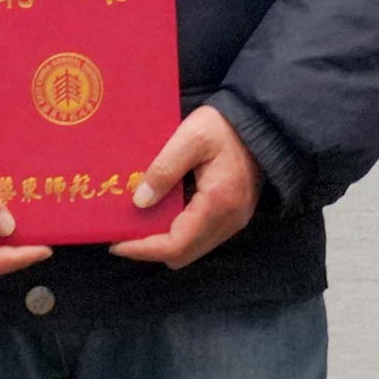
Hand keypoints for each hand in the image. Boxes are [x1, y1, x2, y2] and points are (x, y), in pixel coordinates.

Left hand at [105, 105, 259, 268]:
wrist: (261, 124)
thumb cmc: (225, 126)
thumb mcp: (190, 137)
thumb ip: (164, 170)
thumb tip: (140, 202)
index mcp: (217, 202)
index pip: (176, 244)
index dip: (143, 249)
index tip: (117, 244)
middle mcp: (228, 221)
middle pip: (182, 254)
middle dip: (150, 249)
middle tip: (125, 233)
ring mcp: (233, 222)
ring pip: (191, 249)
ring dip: (164, 242)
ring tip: (139, 224)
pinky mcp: (233, 217)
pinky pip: (200, 238)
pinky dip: (178, 233)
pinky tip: (162, 215)